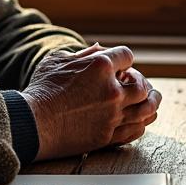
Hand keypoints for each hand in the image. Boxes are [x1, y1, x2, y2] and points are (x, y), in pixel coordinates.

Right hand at [22, 44, 161, 159]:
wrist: (32, 123)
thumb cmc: (41, 89)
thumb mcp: (58, 60)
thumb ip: (83, 53)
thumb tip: (100, 48)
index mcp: (100, 66)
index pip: (127, 56)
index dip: (125, 60)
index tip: (123, 66)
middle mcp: (112, 90)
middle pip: (142, 84)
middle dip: (142, 82)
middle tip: (139, 84)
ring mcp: (112, 115)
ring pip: (147, 109)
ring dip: (152, 102)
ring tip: (153, 100)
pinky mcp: (108, 135)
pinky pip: (136, 129)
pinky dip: (142, 123)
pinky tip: (141, 120)